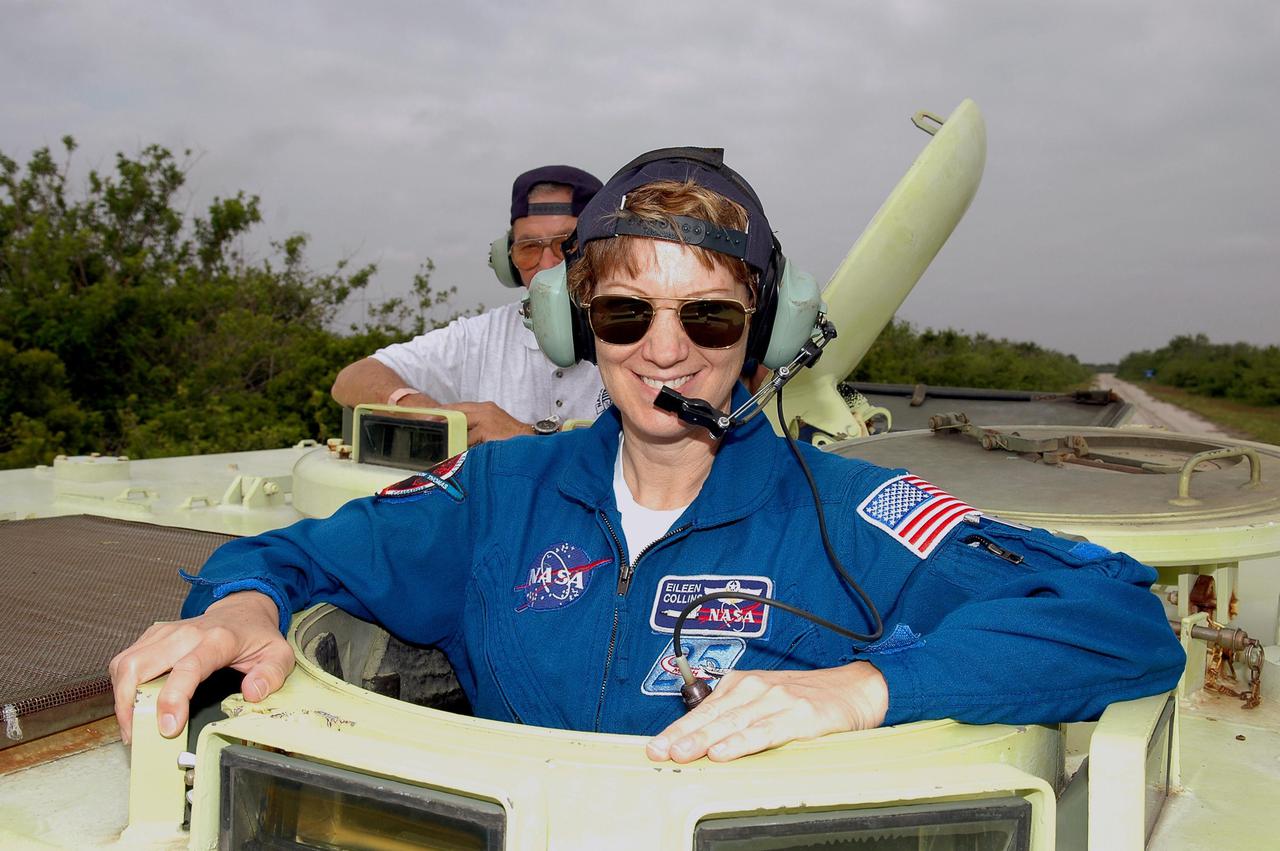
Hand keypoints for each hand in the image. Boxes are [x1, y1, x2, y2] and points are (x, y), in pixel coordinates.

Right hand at [109, 591, 293, 744]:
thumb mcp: (279, 654)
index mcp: (217, 639)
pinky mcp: (152, 636)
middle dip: (131, 706)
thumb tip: (252, 693)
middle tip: (138, 737)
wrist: (243, 609)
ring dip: (121, 699)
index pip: (187, 668)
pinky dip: (122, 687)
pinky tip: (133, 707)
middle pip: (140, 666)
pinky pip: (125, 661)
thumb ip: (272, 674)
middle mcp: (185, 633)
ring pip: (125, 664)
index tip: (167, 728)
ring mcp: (164, 633)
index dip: (173, 699)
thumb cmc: (257, 635)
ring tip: (132, 727)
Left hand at [435, 401, 532, 444]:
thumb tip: (461, 435)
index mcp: (486, 408)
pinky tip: (452, 451)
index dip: (446, 411)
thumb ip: (478, 427)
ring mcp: (486, 419)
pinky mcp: (487, 430)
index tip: (432, 416)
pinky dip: (459, 445)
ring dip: (449, 434)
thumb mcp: (494, 427)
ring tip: (438, 441)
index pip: (460, 407)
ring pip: (460, 425)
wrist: (530, 441)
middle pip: (457, 412)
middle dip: (442, 419)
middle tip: (429, 424)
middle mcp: (485, 410)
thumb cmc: (512, 438)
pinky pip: (468, 438)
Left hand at [645, 661, 888, 762]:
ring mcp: (779, 700)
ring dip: (706, 739)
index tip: (655, 746)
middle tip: (659, 751)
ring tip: (684, 753)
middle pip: (713, 716)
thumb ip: (736, 715)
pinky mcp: (801, 716)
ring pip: (735, 724)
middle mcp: (757, 688)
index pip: (703, 710)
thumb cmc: (807, 700)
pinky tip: (725, 752)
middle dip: (683, 735)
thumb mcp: (766, 701)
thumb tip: (700, 741)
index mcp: (743, 684)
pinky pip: (766, 732)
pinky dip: (743, 743)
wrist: (854, 689)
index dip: (677, 729)